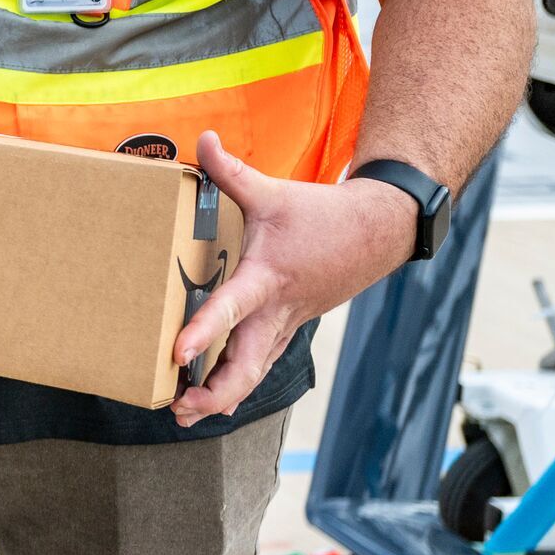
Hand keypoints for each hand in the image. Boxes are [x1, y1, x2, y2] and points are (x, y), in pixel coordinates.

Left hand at [170, 131, 417, 426]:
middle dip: (214, 392)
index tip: (178, 354)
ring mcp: (287, 325)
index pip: (231, 309)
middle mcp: (278, 311)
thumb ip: (229, 171)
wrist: (377, 233)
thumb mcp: (273, 192)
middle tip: (178, 408)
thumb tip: (201, 139)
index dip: (205, 331)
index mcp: (267, 279)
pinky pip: (263, 362)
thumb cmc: (321, 214)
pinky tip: (214, 400)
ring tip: (184, 415)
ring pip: (255, 371)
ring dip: (222, 396)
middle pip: (247, 366)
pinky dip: (239, 382)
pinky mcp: (290, 328)